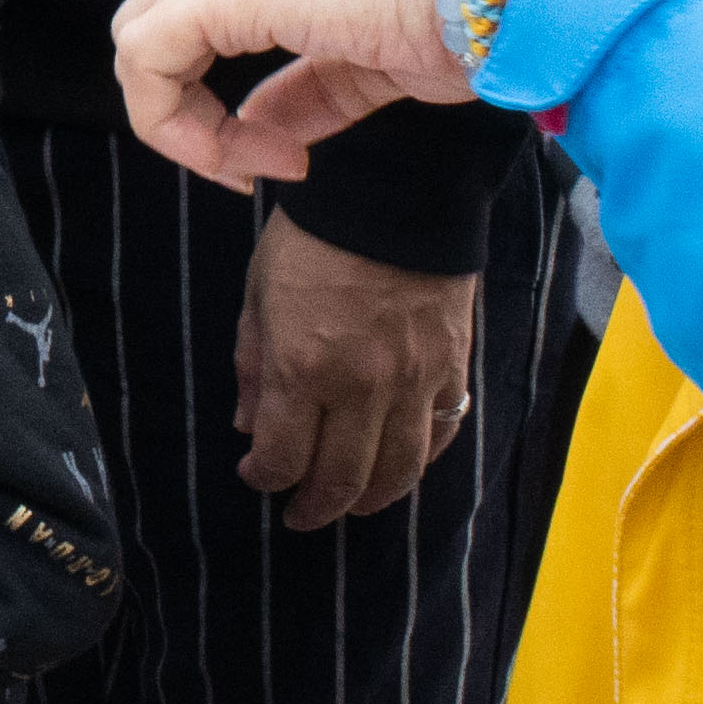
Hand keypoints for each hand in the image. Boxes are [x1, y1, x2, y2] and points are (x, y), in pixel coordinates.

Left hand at [54, 0, 482, 190]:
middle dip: (180, 99)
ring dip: (185, 123)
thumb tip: (266, 131)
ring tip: (257, 165)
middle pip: (162, 3)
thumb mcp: (382, 59)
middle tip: (255, 163)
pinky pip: (152, 59)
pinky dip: (185, 127)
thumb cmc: (483, 13)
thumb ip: (312, 89)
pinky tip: (254, 157)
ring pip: (146, 35)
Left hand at [233, 211, 481, 531]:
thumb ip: (253, 364)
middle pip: (341, 481)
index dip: (266, 479)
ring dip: (370, 499)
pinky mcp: (454, 367)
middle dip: (315, 507)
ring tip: (351, 503)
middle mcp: (362, 387)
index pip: (284, 459)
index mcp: (304, 368)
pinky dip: (420, 461)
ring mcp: (416, 381)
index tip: (257, 475)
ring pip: (397, 472)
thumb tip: (248, 426)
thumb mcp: (260, 292)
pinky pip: (442, 434)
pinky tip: (399, 465)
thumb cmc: (314, 234)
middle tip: (301, 514)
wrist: (395, 189)